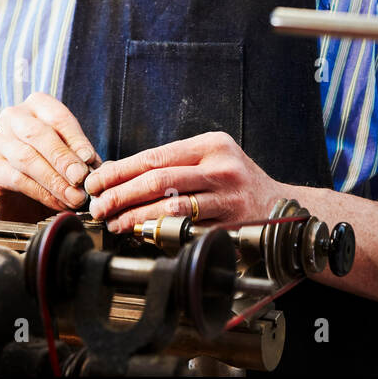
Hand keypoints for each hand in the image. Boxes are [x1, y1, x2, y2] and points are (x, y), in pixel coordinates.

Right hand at [0, 93, 97, 221]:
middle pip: (39, 134)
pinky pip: (17, 179)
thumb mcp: (70, 159)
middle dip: (63, 158)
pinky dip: (42, 193)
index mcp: (37, 106)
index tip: (90, 160)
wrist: (22, 198)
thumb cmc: (51, 168)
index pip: (58, 117)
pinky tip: (59, 203)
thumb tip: (96, 167)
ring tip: (75, 197)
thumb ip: (82, 159)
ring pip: (27, 158)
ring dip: (54, 180)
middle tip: (81, 178)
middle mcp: (14, 118)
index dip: (76, 139)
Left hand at [83, 131, 280, 232]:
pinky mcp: (232, 222)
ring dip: (136, 215)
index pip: (154, 156)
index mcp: (210, 144)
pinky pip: (189, 227)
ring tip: (114, 223)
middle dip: (121, 193)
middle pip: (159, 178)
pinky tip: (143, 233)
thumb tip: (118, 175)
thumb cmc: (236, 184)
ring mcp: (228, 195)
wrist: (281, 208)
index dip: (120, 170)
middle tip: (98, 206)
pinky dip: (161, 230)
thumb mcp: (211, 161)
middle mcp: (221, 165)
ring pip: (171, 204)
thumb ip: (172, 165)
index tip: (96, 182)